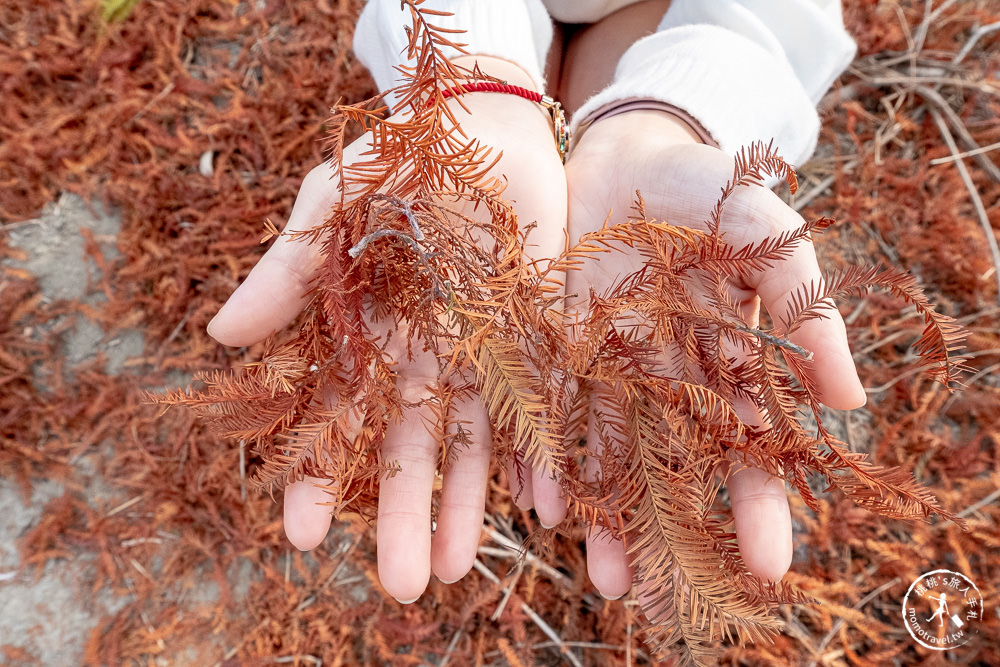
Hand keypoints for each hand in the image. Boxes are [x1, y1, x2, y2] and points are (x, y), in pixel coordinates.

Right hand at [207, 56, 567, 602]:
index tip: (303, 536)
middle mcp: (423, 356)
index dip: (319, 476)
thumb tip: (220, 336)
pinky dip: (542, 455)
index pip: (337, 420)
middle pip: (412, 448)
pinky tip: (543, 510)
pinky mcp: (538, 335)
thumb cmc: (395, 158)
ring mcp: (483, 351)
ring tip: (455, 571)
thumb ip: (288, 269)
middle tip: (400, 587)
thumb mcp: (332, 207)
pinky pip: (541, 403)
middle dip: (403, 515)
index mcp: (367, 334)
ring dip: (466, 506)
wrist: (482, 122)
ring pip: (475, 443)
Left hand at [562, 110, 866, 598]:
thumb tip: (848, 399)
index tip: (766, 565)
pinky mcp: (557, 344)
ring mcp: (611, 365)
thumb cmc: (713, 189)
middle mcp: (670, 376)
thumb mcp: (766, 231)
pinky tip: (542, 505)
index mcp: (729, 360)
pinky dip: (547, 455)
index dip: (759, 504)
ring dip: (605, 513)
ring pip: (610, 452)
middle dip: (669, 530)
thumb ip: (804, 302)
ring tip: (605, 580)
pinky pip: (552, 409)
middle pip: (674, 465)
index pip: (750, 446)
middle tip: (660, 599)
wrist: (630, 153)